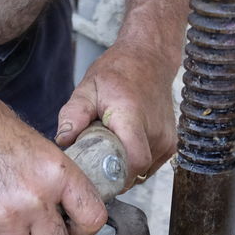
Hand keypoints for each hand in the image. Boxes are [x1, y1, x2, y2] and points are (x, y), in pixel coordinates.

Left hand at [55, 41, 177, 187]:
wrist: (149, 58)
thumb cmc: (118, 72)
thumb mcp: (88, 88)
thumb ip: (73, 114)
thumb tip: (63, 140)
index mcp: (133, 117)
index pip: (134, 161)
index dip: (115, 175)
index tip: (96, 174)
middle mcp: (155, 131)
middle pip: (135, 171)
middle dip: (114, 174)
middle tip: (96, 163)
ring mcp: (166, 139)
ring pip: (143, 172)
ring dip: (125, 168)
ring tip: (112, 149)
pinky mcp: (171, 145)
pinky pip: (151, 167)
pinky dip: (136, 164)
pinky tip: (124, 147)